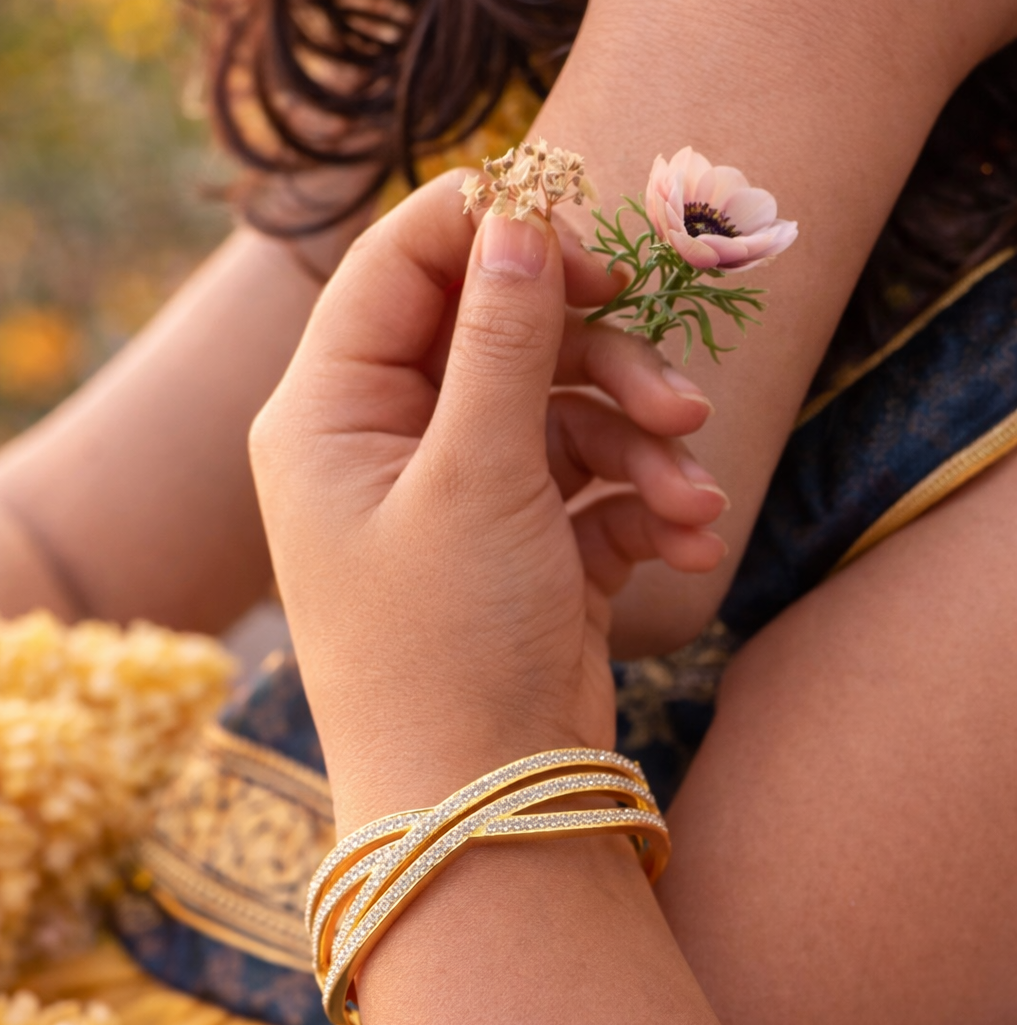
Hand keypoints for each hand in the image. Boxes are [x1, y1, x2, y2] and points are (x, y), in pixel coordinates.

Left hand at [250, 174, 726, 830]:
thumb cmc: (446, 649)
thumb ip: (499, 339)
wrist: (481, 809)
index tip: (596, 256)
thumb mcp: (475, 479)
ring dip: (641, 449)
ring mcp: (454, 500)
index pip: (405, 264)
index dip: (501, 239)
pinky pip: (587, 489)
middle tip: (680, 398)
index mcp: (330, 413)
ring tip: (695, 504)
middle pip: (501, 337)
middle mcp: (383, 446)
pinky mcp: (518, 551)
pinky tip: (687, 548)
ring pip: (562, 414)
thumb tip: (517, 215)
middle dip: (602, 364)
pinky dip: (640, 508)